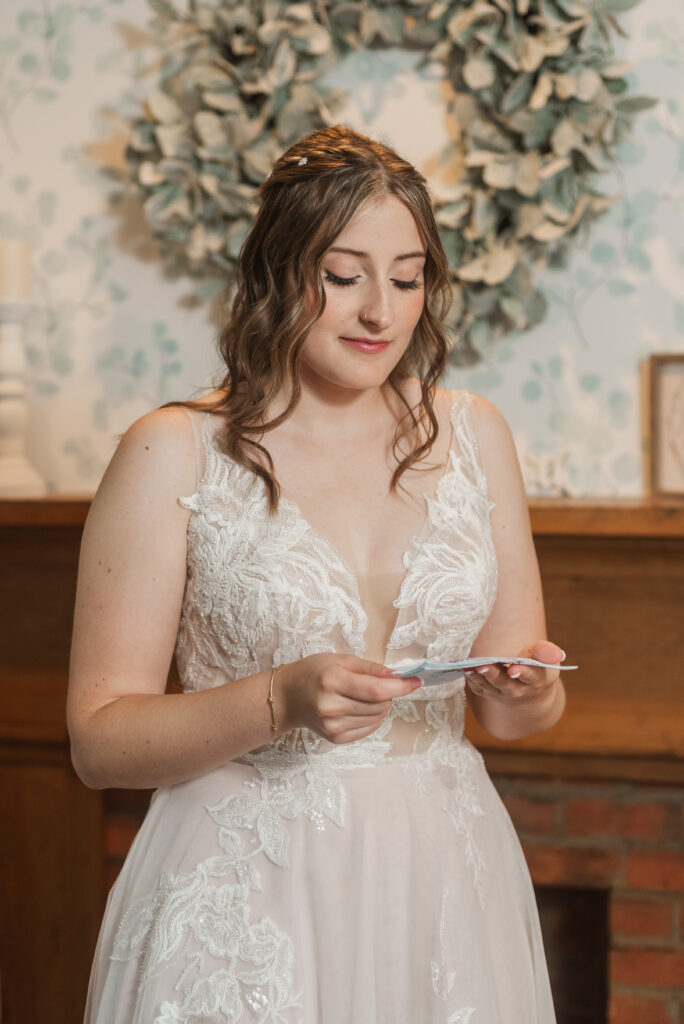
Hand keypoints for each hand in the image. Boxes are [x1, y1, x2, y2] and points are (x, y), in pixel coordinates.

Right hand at [278, 653, 421, 744]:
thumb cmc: (313, 673)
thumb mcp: (339, 660)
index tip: (416, 682)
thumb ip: (370, 668)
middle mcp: (331, 706)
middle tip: (380, 684)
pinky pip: (368, 729)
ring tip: (365, 695)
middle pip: (379, 705)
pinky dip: (372, 718)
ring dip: (381, 706)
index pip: (376, 690)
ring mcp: (333, 725)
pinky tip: (360, 708)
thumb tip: (396, 675)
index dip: (400, 687)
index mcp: (332, 681)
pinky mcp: (335, 738)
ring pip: (377, 718)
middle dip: (389, 694)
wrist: (288, 697)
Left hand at [464, 641, 563, 705]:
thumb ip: (546, 654)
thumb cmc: (539, 670)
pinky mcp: (489, 693)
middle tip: (483, 666)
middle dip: (494, 675)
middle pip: (505, 684)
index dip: (523, 673)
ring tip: (468, 666)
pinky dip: (471, 680)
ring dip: (477, 677)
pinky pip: (479, 688)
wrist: (531, 696)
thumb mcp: (547, 662)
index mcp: (537, 681)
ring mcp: (502, 694)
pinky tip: (464, 668)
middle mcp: (519, 690)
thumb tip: (557, 652)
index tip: (514, 668)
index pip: (531, 677)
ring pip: (489, 687)